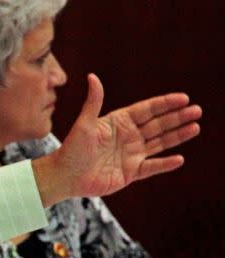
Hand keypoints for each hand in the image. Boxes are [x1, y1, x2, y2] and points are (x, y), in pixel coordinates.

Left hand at [33, 73, 201, 205]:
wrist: (64, 176)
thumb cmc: (71, 149)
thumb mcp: (84, 124)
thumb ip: (93, 102)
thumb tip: (93, 77)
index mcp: (119, 122)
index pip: (147, 110)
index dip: (165, 104)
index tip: (183, 98)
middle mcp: (128, 137)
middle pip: (158, 125)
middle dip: (177, 118)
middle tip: (197, 111)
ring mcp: (131, 155)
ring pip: (159, 143)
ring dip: (177, 136)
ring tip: (195, 127)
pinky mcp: (130, 173)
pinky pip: (152, 167)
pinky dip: (165, 164)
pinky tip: (179, 159)